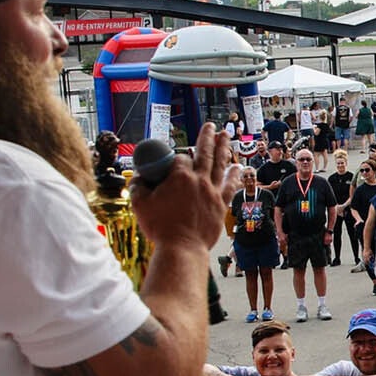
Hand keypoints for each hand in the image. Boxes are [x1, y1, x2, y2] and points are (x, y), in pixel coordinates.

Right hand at [131, 122, 234, 249]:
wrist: (181, 249)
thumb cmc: (160, 227)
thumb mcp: (139, 204)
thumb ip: (137, 187)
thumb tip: (137, 178)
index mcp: (179, 176)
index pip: (179, 158)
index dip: (175, 158)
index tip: (171, 164)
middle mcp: (199, 180)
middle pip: (204, 152)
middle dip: (207, 137)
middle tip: (210, 126)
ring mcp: (212, 192)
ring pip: (220, 165)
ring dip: (223, 148)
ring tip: (225, 136)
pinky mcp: (221, 205)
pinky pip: (230, 187)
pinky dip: (234, 176)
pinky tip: (238, 167)